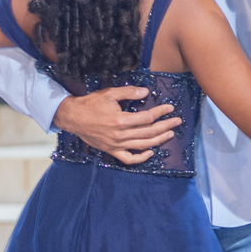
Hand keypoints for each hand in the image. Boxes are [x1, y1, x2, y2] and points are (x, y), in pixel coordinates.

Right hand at [53, 88, 180, 165]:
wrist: (73, 117)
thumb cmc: (91, 104)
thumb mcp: (109, 93)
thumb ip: (128, 92)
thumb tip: (146, 92)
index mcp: (120, 120)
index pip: (147, 118)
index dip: (160, 112)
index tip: (169, 108)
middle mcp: (120, 135)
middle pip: (149, 132)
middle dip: (165, 126)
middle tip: (177, 122)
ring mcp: (116, 145)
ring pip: (142, 145)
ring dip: (158, 140)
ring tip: (170, 134)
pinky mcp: (112, 151)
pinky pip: (129, 159)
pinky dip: (141, 158)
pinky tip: (150, 152)